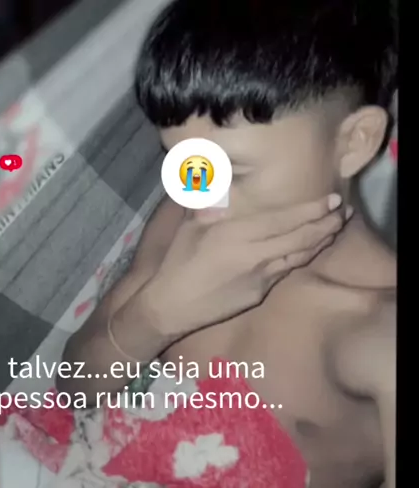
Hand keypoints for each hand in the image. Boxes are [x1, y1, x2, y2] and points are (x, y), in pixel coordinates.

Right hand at [143, 194, 350, 335]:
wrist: (173, 305)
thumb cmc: (178, 262)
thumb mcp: (191, 227)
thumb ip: (211, 203)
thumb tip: (216, 179)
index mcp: (236, 235)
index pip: (284, 220)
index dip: (312, 210)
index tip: (332, 200)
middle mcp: (254, 256)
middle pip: (301, 239)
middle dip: (327, 225)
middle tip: (343, 212)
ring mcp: (260, 278)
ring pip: (299, 257)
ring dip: (321, 242)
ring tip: (334, 229)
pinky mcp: (260, 294)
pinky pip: (285, 272)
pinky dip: (300, 258)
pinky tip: (307, 250)